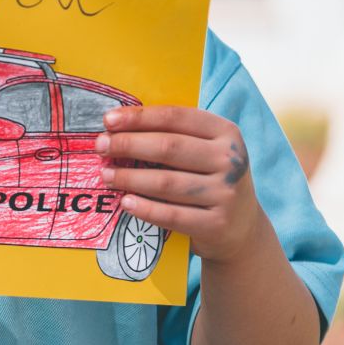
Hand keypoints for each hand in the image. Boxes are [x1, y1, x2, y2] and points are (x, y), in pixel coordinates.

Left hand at [96, 106, 262, 262]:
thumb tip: (119, 126)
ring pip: (166, 182)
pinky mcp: (216, 224)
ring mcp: (226, 193)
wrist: (242, 228)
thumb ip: (175, 135)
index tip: (108, 119)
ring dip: (130, 177)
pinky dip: (145, 208)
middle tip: (101, 146)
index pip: (176, 117)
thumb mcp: (206, 151)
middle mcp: (230, 160)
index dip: (139, 117)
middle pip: (168, 147)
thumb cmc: (210, 179)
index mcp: (226, 132)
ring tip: (107, 175)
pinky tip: (125, 202)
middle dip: (128, 145)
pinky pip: (172, 215)